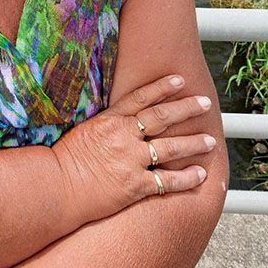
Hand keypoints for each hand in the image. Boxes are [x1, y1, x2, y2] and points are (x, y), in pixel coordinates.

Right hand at [51, 74, 215, 222]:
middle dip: (187, 109)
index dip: (163, 88)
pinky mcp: (134, 186)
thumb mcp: (84, 130)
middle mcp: (123, 136)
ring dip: (193, 143)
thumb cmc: (64, 160)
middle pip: (162, 118)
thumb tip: (121, 119)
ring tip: (210, 141)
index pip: (141, 98)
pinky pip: (166, 181)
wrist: (56, 186)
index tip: (180, 80)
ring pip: (170, 148)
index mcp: (109, 120)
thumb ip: (106, 124)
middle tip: (205, 103)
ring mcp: (130, 161)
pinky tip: (200, 175)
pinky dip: (186, 179)